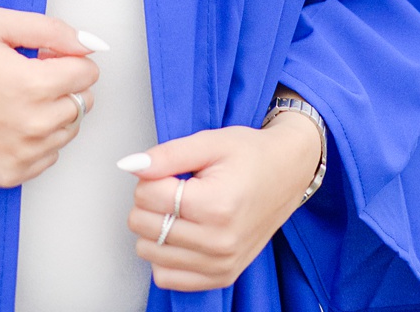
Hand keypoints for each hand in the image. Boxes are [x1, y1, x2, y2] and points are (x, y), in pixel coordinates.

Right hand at [0, 8, 102, 189]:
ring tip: (15, 99)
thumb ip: (52, 30)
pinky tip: (8, 123)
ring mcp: (19, 155)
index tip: (46, 56)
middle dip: (64, 86)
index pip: (88, 74)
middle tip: (28, 76)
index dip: (70, 58)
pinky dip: (37, 141)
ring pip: (67, 131)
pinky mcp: (6, 175)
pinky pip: (47, 157)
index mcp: (33, 85)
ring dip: (52, 114)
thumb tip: (89, 44)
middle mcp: (31, 125)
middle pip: (83, 103)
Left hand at [117, 114, 323, 291]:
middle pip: (143, 225)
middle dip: (149, 201)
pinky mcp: (221, 277)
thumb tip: (131, 166)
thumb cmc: (252, 155)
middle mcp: (219, 241)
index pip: (148, 196)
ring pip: (148, 252)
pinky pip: (166, 277)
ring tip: (181, 209)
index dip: (150, 176)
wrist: (289, 173)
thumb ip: (168, 155)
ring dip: (154, 227)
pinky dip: (165, 255)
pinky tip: (183, 233)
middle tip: (176, 187)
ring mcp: (221, 263)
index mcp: (217, 205)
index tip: (170, 170)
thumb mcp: (211, 142)